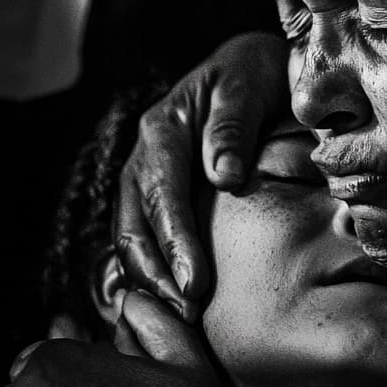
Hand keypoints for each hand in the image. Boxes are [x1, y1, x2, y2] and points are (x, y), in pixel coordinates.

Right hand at [114, 32, 287, 320]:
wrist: (253, 67)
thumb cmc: (255, 75)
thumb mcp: (247, 85)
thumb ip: (233, 126)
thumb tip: (224, 177)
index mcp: (163, 129)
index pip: (161, 194)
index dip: (175, 243)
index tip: (195, 284)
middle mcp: (144, 156)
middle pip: (133, 224)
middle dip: (155, 274)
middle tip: (186, 316)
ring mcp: (146, 178)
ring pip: (132, 236)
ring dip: (151, 281)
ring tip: (180, 320)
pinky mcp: (158, 196)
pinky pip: (142, 239)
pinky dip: (150, 273)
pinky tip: (167, 304)